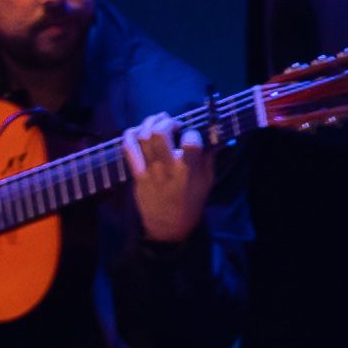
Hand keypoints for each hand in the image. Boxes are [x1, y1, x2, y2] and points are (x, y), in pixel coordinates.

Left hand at [123, 111, 210, 242]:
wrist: (169, 226)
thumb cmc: (192, 201)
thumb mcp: (207, 181)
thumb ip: (210, 157)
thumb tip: (218, 136)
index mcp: (188, 171)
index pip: (191, 143)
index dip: (192, 132)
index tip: (192, 133)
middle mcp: (167, 169)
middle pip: (159, 134)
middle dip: (166, 121)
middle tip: (172, 123)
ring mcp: (149, 171)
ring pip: (142, 138)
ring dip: (149, 122)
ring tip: (157, 120)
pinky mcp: (136, 175)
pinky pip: (129, 150)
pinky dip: (131, 135)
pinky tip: (138, 130)